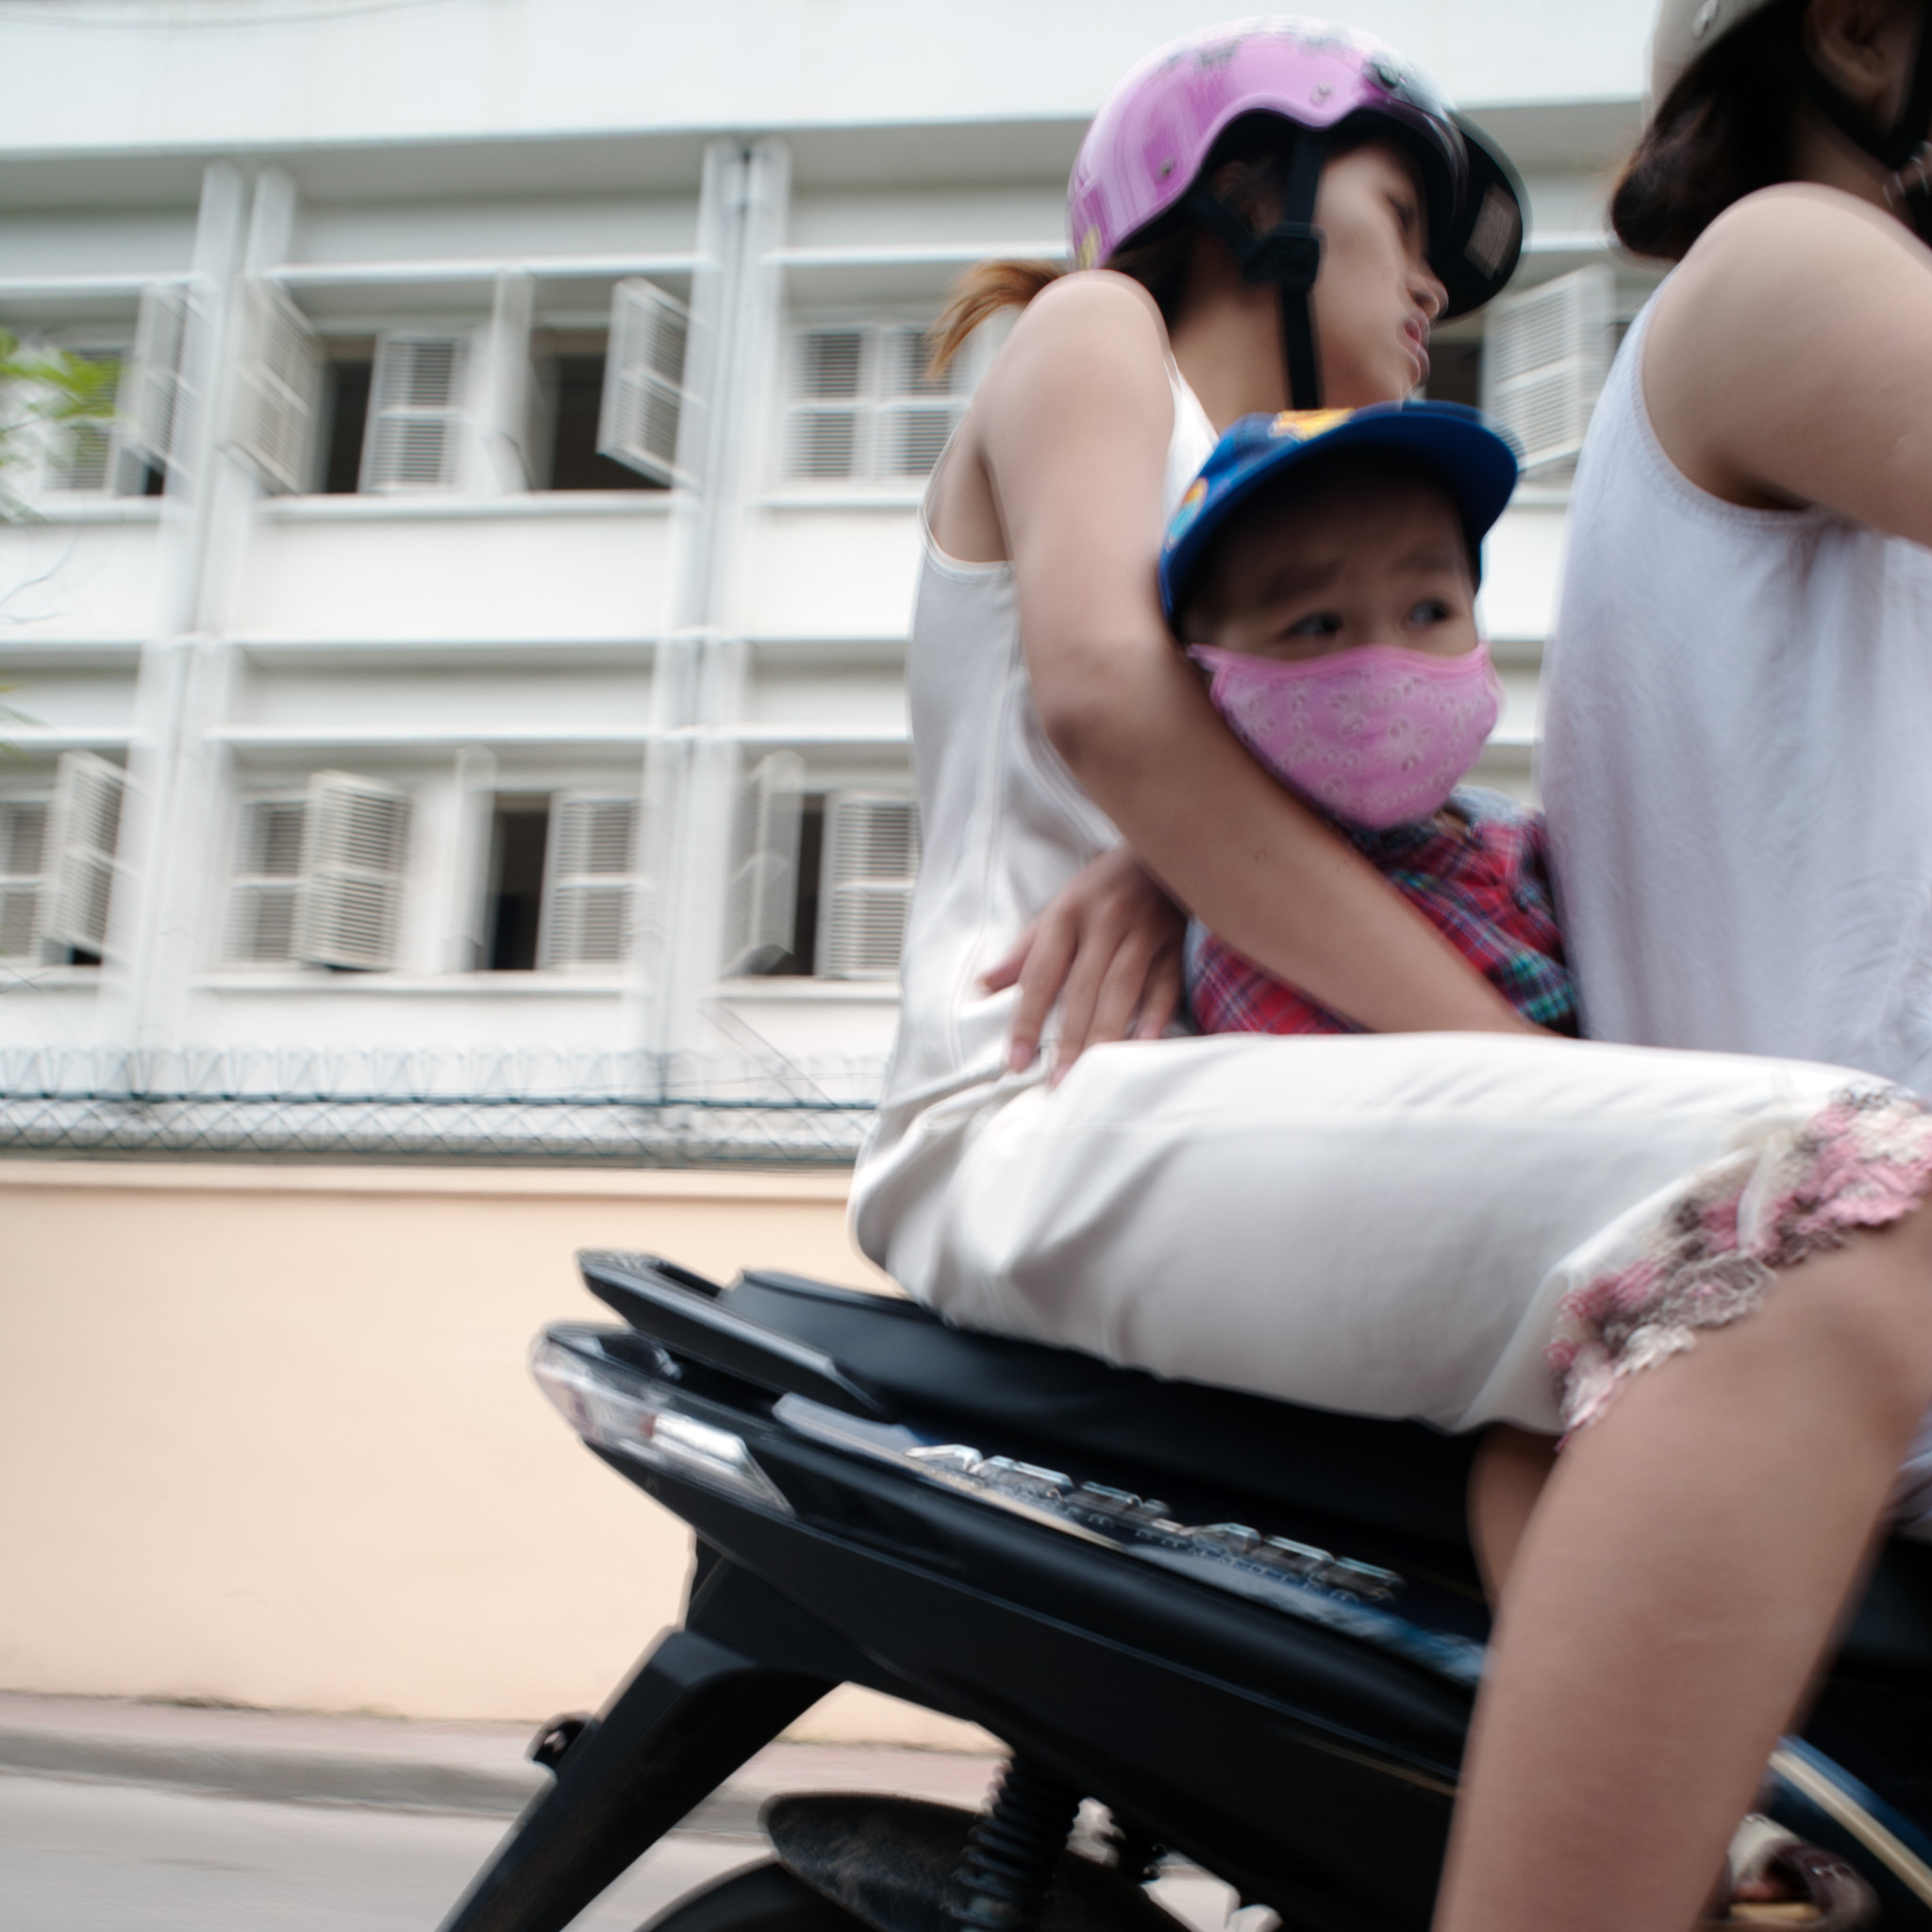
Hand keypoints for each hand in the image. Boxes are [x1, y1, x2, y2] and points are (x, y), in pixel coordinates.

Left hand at [981, 845, 1185, 1080]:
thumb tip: (986, 984)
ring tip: (1093, 1074)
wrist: (1171, 846)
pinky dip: (1157, 1013)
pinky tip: (1146, 1044)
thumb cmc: (1108, 885)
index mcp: (1068, 912)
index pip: (1040, 972)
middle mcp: (1106, 920)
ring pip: (1122, 988)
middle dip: (1068, 1038)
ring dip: (1106, 1034)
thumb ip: (1029, 947)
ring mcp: (1145, 930)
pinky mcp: (1178, 941)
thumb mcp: (1063, 904)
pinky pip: (1167, 981)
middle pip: (1082, 987)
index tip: (1016, 1061)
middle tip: (1059, 1083)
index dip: (1026, 1018)